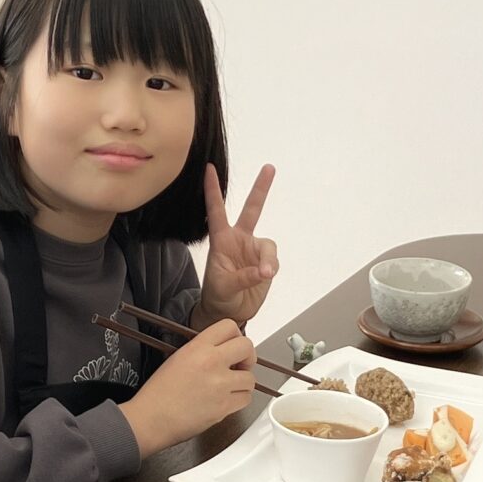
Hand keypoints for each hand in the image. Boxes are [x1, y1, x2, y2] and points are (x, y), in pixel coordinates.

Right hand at [120, 319, 256, 455]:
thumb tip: (221, 349)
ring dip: (242, 382)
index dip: (236, 336)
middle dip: (247, 356)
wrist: (151, 419)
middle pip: (247, 347)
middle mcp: (211, 363)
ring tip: (230, 386)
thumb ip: (201, 350)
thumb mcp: (177, 358)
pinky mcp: (224, 407)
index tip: (234, 346)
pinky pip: (246, 399)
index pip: (229, 326)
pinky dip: (239, 399)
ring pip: (250, 378)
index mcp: (197, 348)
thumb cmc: (158, 393)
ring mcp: (220, 385)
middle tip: (240, 364)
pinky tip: (227, 399)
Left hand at [196, 164, 278, 325]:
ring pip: (268, 246)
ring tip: (264, 274)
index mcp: (221, 240)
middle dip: (260, 189)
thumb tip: (263, 270)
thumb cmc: (219, 296)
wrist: (229, 312)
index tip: (209, 169)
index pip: (216, 211)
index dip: (212, 190)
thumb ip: (243, 277)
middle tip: (269, 168)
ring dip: (268, 259)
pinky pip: (273, 261)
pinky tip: (264, 277)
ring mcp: (253, 251)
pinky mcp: (265, 263)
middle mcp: (239, 240)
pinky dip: (271, 268)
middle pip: (252, 210)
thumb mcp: (224, 287)